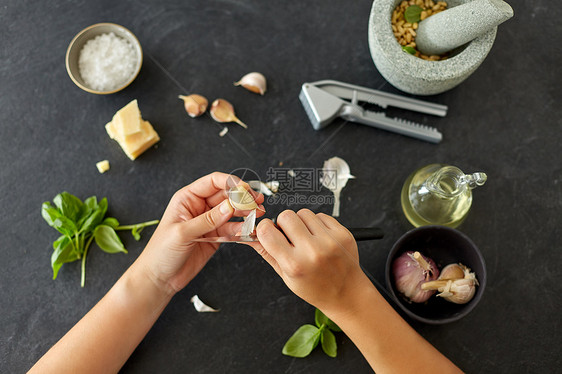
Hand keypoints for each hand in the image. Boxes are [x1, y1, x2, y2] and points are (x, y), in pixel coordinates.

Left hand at [136, 172, 264, 294]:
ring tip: (257, 215)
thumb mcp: (183, 233)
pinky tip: (249, 230)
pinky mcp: (215, 237)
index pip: (213, 182)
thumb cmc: (161, 252)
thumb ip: (208, 220)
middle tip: (257, 203)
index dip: (230, 183)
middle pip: (226, 196)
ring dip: (245, 213)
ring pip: (232, 212)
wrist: (159, 279)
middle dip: (243, 198)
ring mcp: (208, 222)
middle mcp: (199, 207)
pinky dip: (242, 229)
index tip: (244, 189)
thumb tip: (229, 206)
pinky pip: (232, 229)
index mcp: (187, 199)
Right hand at [246, 209, 365, 312]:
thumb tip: (249, 235)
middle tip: (291, 238)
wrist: (347, 294)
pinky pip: (321, 215)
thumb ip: (267, 253)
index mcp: (294, 265)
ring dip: (301, 223)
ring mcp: (329, 241)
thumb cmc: (316, 288)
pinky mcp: (342, 234)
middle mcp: (312, 251)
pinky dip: (317, 224)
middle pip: (286, 216)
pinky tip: (320, 239)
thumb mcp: (286, 276)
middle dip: (284, 224)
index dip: (265, 229)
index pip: (267, 231)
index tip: (269, 233)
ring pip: (304, 213)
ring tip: (307, 239)